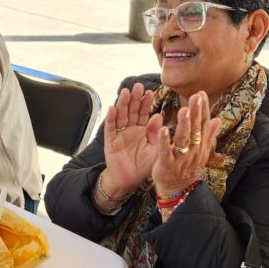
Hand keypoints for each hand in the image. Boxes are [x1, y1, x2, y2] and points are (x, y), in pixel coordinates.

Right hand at [100, 83, 161, 198]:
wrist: (130, 181)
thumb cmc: (144, 166)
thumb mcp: (155, 149)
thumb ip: (156, 133)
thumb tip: (158, 116)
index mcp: (142, 129)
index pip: (143, 112)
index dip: (146, 102)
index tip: (150, 92)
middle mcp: (130, 129)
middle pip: (131, 110)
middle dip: (134, 98)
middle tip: (137, 86)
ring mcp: (119, 134)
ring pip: (120, 115)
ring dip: (122, 104)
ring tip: (125, 92)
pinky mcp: (110, 142)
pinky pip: (110, 129)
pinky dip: (110, 118)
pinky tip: (112, 109)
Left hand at [151, 91, 220, 199]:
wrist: (178, 189)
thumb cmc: (188, 167)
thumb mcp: (201, 151)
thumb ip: (208, 135)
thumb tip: (218, 119)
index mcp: (200, 144)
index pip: (203, 124)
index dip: (202, 109)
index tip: (201, 94)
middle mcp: (193, 150)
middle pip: (195, 129)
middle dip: (196, 113)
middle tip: (196, 97)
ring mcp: (180, 158)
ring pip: (183, 139)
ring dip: (184, 124)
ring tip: (184, 110)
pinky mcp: (167, 164)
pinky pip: (165, 152)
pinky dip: (164, 141)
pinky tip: (163, 129)